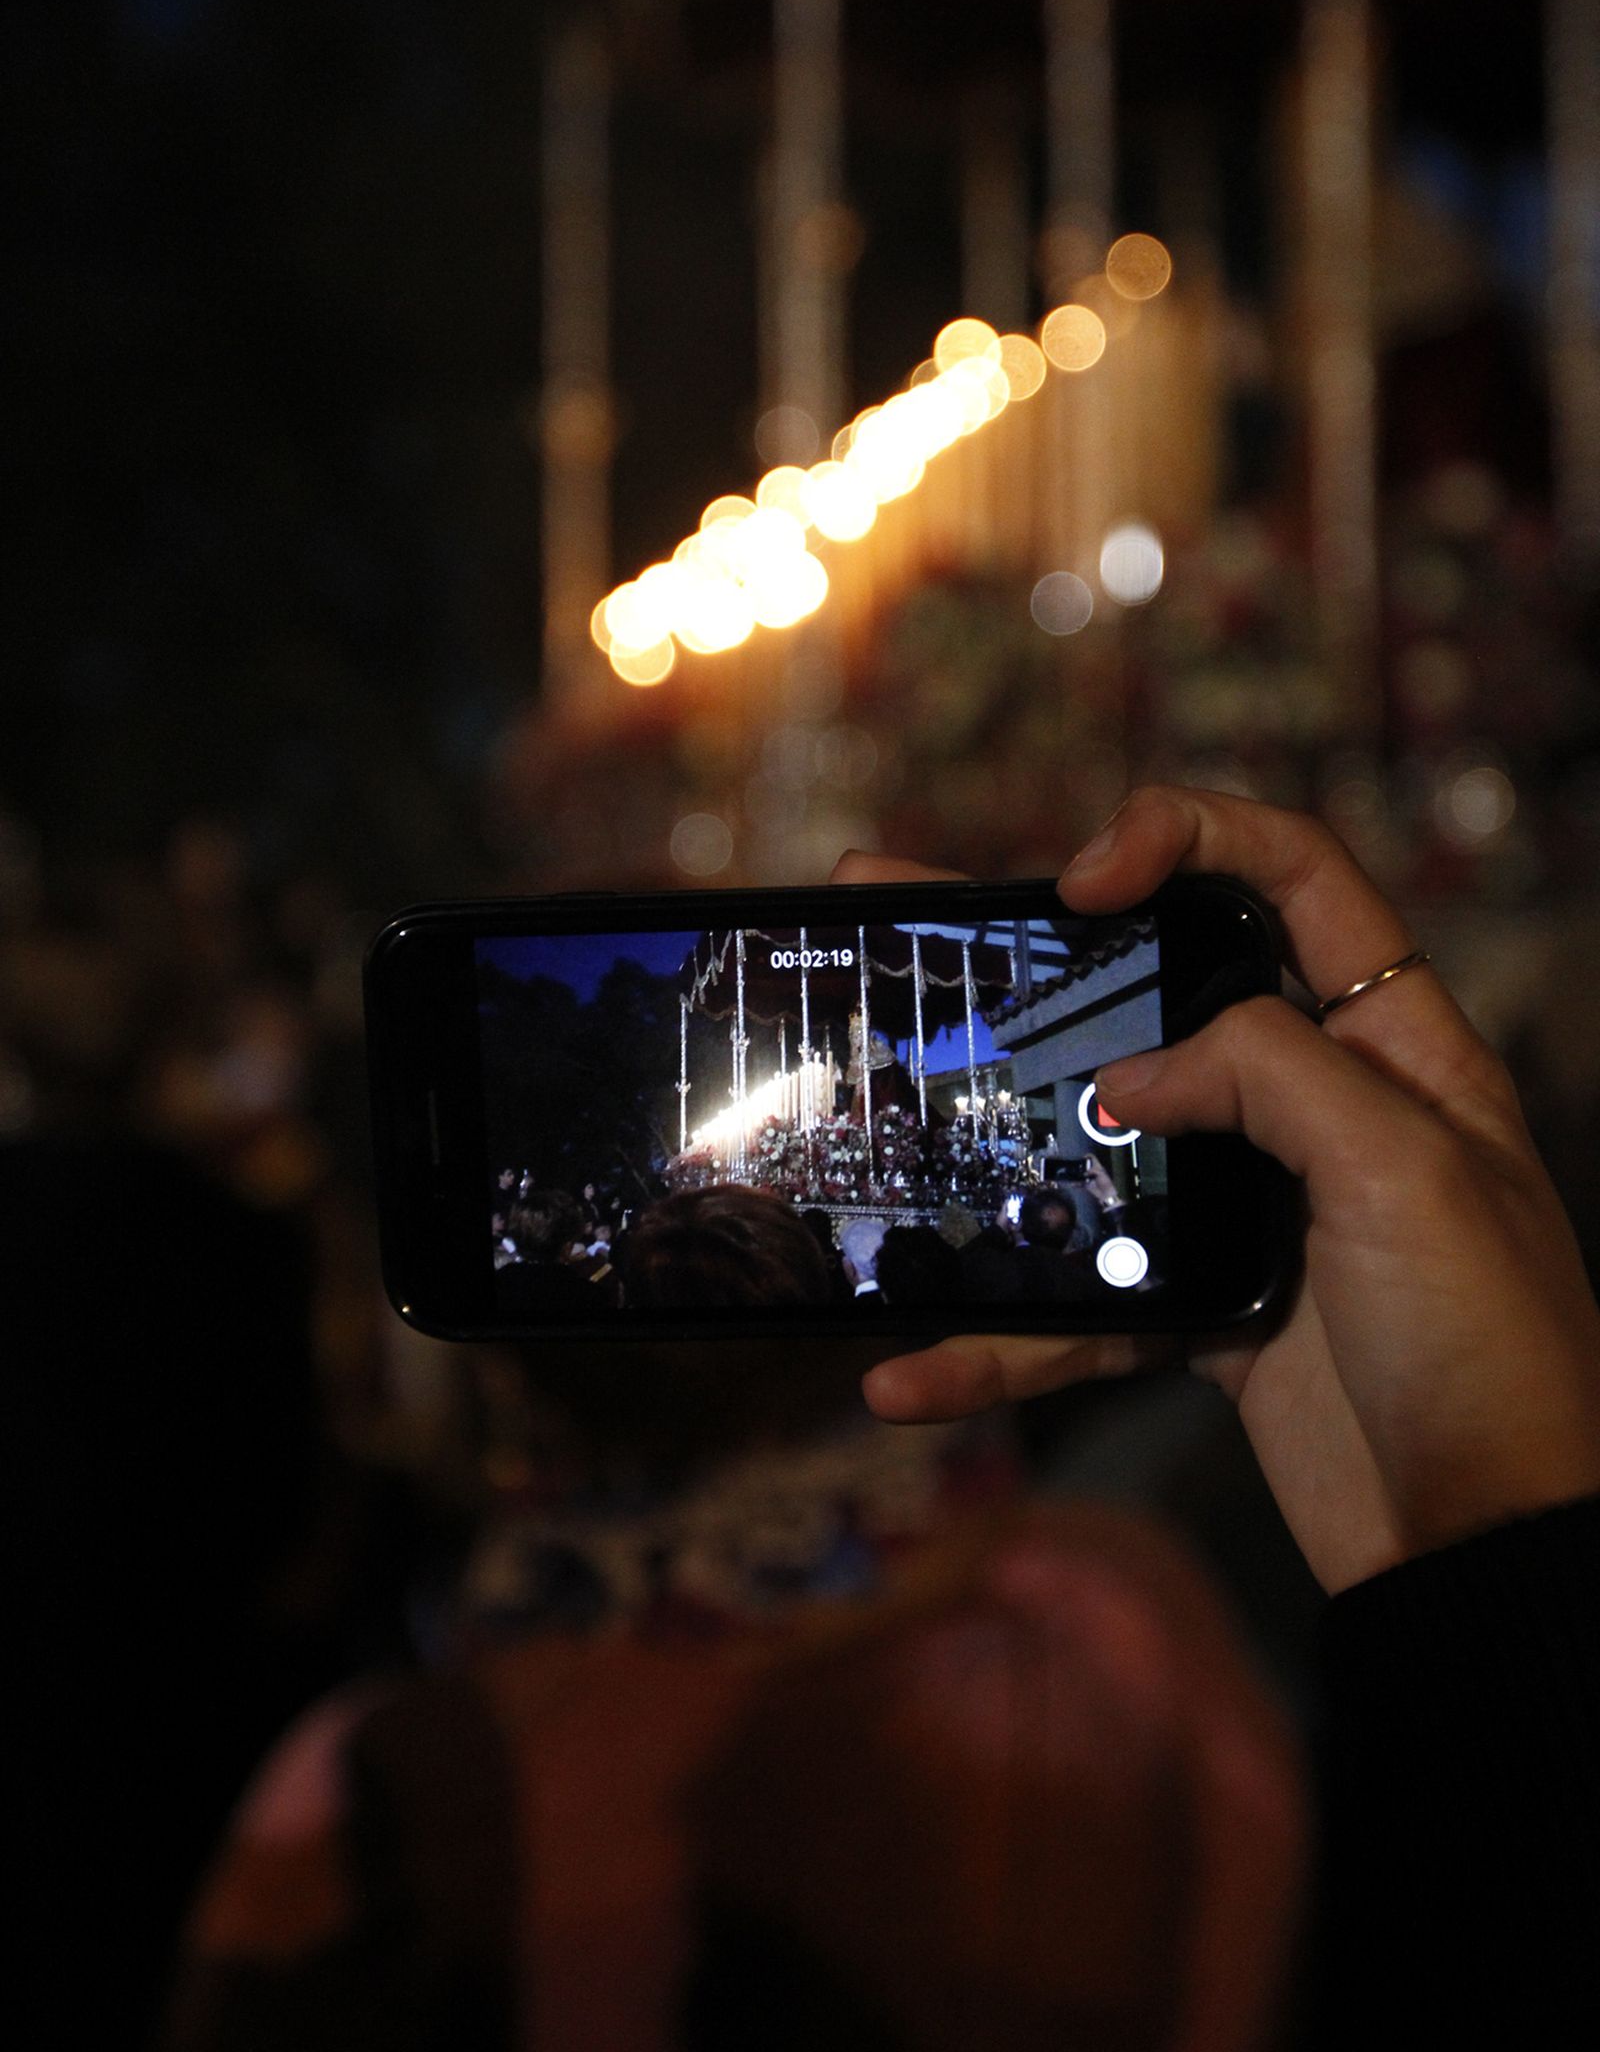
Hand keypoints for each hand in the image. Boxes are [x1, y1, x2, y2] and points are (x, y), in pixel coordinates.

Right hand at [836, 789, 1599, 1593]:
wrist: (1491, 1553)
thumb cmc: (1492, 1352)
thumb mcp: (1407, 1174)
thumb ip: (1268, 1076)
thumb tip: (1126, 1076)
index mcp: (1392, 1041)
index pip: (1292, 874)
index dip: (1186, 837)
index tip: (1081, 881)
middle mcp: (1314, 1104)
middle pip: (1154, 986)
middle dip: (1026, 946)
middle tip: (897, 899)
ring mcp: (1248, 1207)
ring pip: (1090, 1141)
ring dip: (976, 1135)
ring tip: (862, 1090)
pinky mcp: (1201, 1310)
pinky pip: (1076, 1304)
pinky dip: (998, 1341)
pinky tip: (915, 1370)